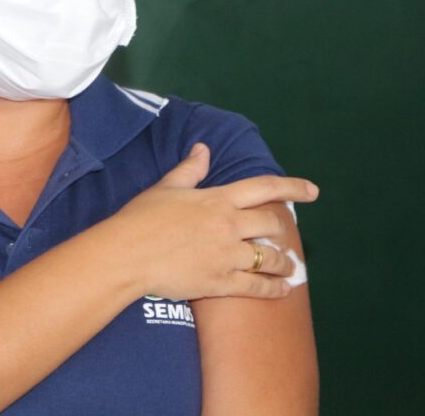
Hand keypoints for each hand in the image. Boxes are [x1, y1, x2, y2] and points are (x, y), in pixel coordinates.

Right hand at [111, 144, 317, 301]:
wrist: (126, 254)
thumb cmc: (140, 218)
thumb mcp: (165, 188)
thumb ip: (189, 170)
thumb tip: (204, 148)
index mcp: (217, 199)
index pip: (263, 188)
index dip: (292, 187)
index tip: (312, 191)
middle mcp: (229, 225)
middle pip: (271, 225)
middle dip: (280, 230)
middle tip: (281, 237)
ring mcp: (227, 255)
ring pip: (270, 258)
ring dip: (283, 263)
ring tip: (289, 268)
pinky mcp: (221, 282)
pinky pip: (257, 287)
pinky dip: (274, 289)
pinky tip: (282, 291)